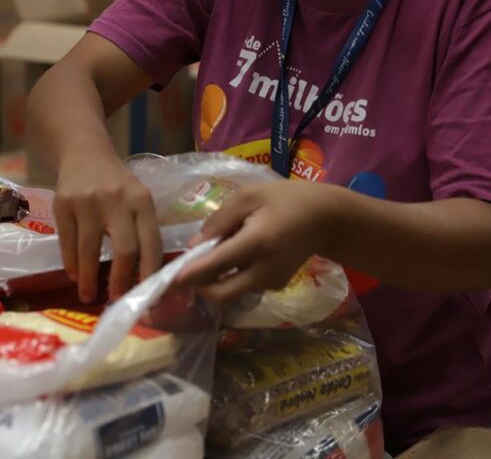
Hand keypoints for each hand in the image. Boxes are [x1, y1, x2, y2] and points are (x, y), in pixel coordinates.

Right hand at [54, 152, 162, 301]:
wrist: (84, 153)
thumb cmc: (117, 186)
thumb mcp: (137, 200)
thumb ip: (142, 231)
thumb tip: (143, 279)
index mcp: (142, 201)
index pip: (151, 244)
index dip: (149, 273)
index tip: (145, 294)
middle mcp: (117, 200)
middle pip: (124, 250)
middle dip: (120, 281)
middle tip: (115, 298)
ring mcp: (88, 202)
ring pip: (90, 251)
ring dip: (89, 279)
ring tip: (88, 295)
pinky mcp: (63, 204)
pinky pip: (67, 243)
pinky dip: (71, 264)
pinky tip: (75, 275)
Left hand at [175, 180, 343, 303]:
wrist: (325, 218)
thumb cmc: (285, 199)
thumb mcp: (249, 196)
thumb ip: (219, 220)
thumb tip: (193, 246)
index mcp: (257, 242)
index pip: (215, 266)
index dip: (188, 275)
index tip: (165, 279)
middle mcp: (264, 270)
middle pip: (220, 295)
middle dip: (197, 287)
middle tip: (182, 272)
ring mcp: (271, 283)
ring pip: (230, 295)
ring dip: (212, 282)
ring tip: (209, 257)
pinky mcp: (274, 287)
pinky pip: (242, 288)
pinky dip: (229, 279)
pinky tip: (231, 258)